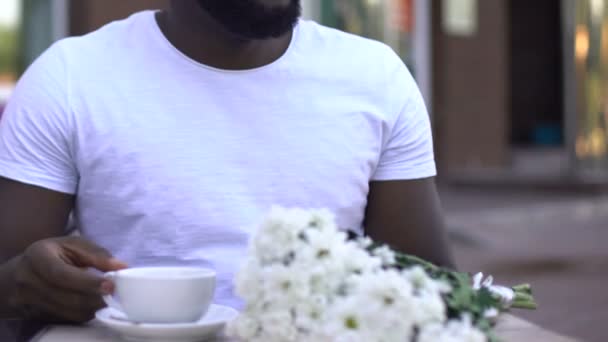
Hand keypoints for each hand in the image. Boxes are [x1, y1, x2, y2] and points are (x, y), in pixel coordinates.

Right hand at [9, 237, 126, 322]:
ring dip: (91, 307)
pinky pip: (65, 319)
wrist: (19, 273)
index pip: (61, 274)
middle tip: (114, 295)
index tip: (110, 285)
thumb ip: (96, 254)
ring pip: (67, 312)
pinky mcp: (35, 314)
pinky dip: (83, 313)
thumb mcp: (72, 245)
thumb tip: (121, 267)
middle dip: (94, 298)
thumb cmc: (52, 254)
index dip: (87, 282)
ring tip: (106, 299)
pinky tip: (92, 304)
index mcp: (38, 256)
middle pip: (65, 297)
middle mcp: (28, 279)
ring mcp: (28, 300)